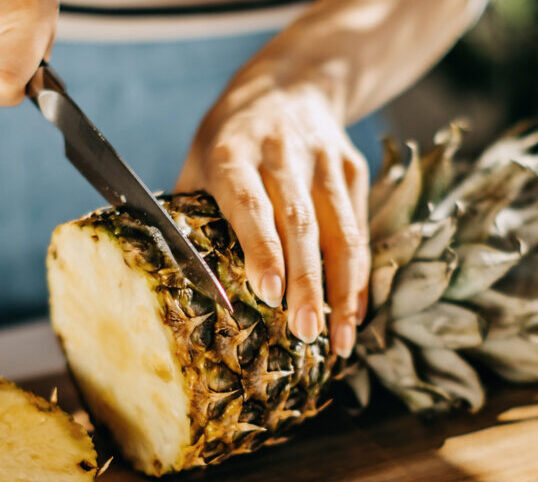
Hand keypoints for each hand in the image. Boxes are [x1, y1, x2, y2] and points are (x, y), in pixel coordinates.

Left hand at [176, 81, 368, 357]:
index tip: (268, 292)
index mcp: (235, 152)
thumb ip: (192, 215)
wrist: (290, 86)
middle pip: (300, 222)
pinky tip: (353, 315)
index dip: (261, 247)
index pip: (251, 202)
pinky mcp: (353, 171)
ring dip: (342, 289)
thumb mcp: (200, 161)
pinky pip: (359, 231)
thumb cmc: (230, 140)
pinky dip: (358, 276)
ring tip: (340, 340)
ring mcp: (324, 161)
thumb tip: (178, 284)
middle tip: (305, 332)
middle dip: (306, 281)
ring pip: (341, 229)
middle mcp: (283, 154)